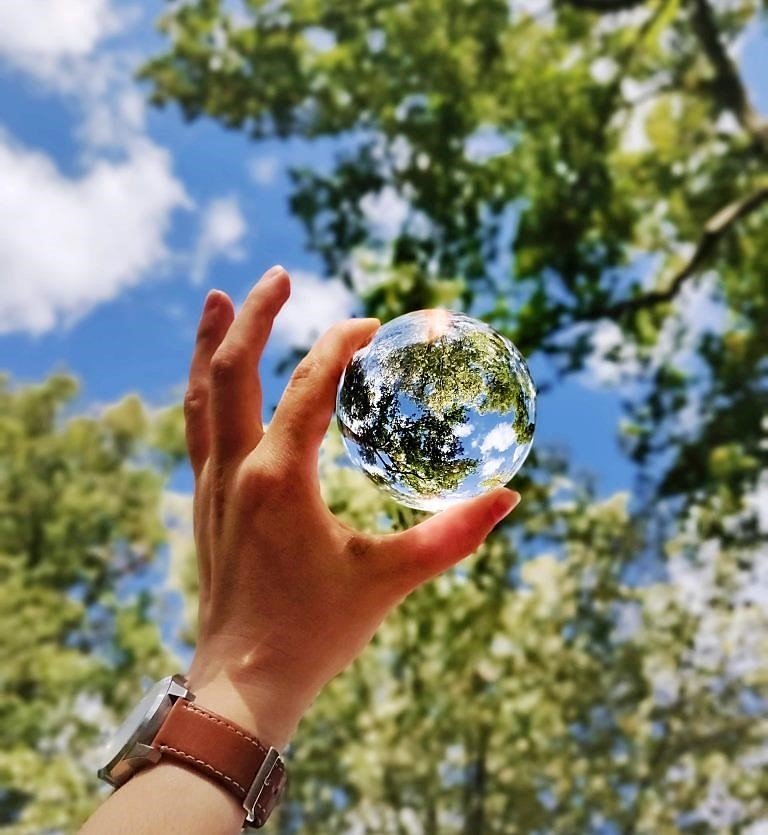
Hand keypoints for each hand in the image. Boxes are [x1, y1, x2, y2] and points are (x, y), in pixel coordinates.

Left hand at [184, 265, 520, 747]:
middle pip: (232, 370)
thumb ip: (453, 536)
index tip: (374, 325)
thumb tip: (510, 500)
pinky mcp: (206, 502)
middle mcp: (236, 470)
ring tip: (220, 299)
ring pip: (200, 394)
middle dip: (254, 315)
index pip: (307, 386)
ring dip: (212, 342)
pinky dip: (205, 387)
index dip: (341, 345)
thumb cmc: (316, 633)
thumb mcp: (390, 579)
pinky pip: (197, 426)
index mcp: (279, 479)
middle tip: (278, 273)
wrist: (242, 685)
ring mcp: (212, 485)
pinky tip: (217, 375)